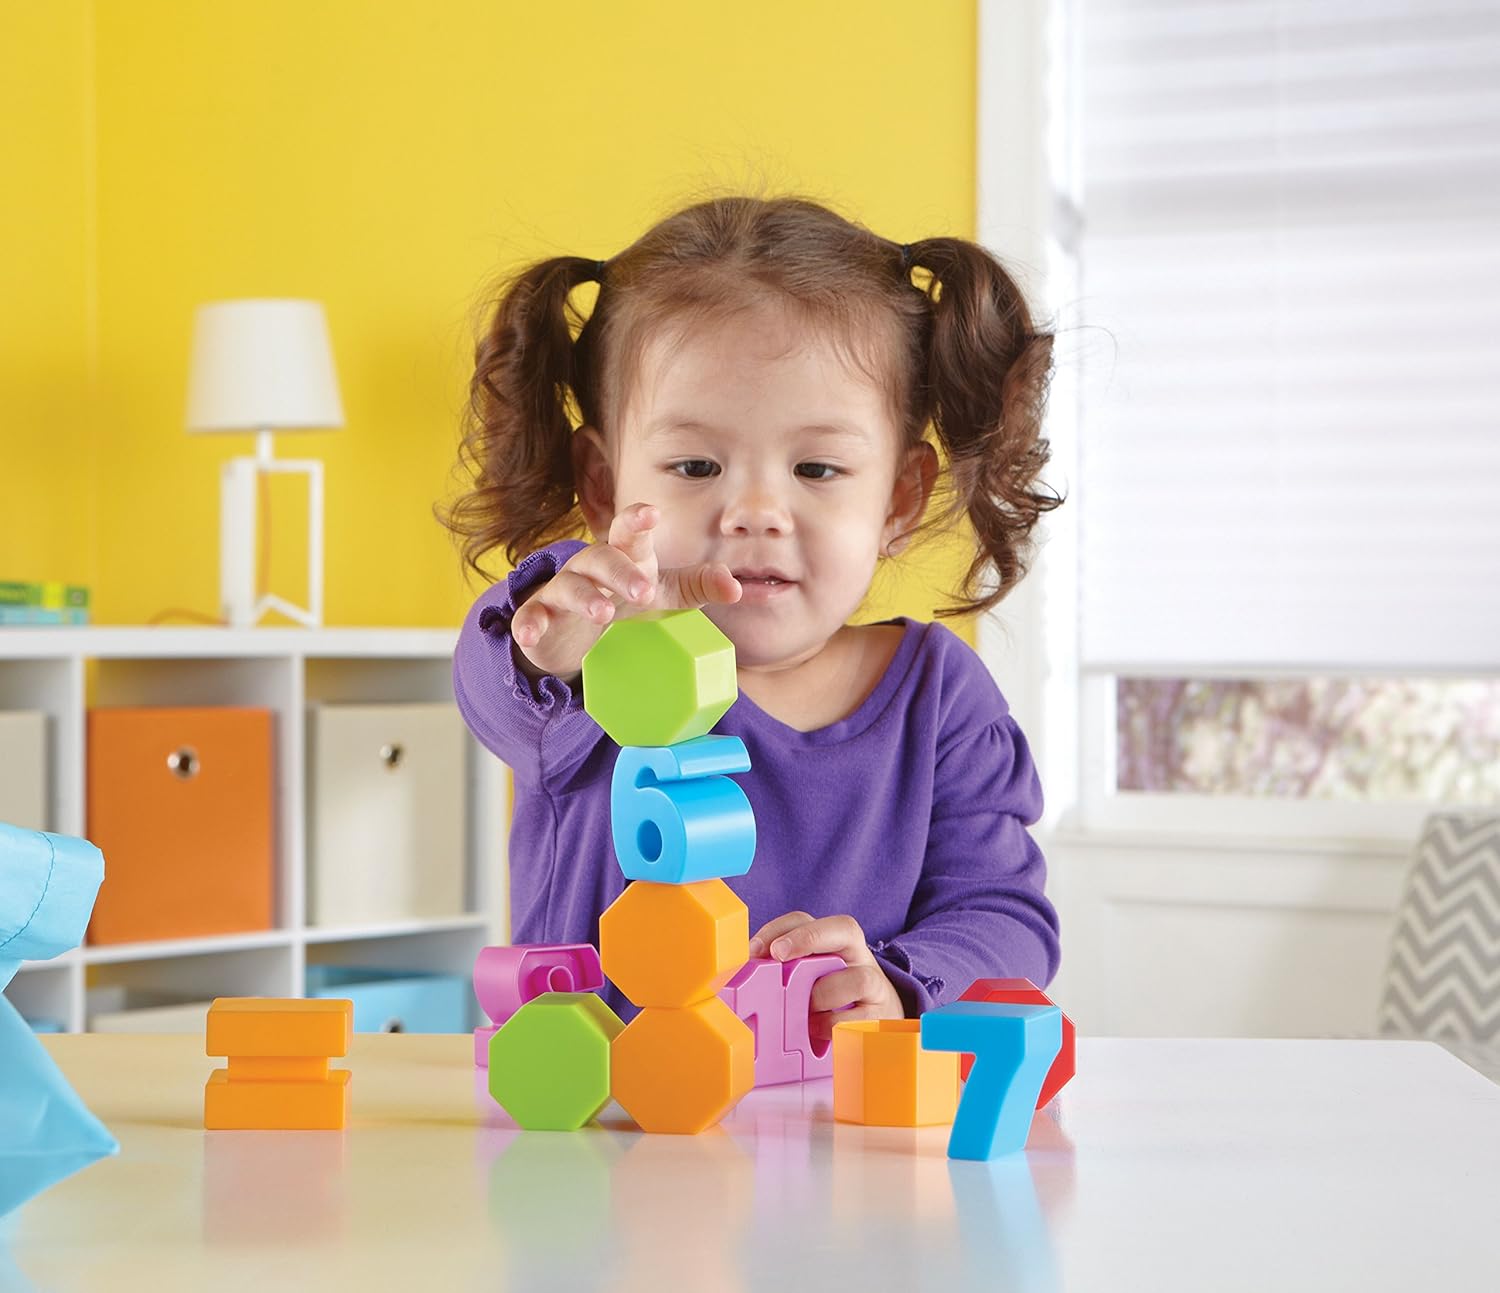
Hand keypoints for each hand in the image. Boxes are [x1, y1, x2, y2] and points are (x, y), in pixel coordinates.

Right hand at [511, 502, 741, 679]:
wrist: (574, 628)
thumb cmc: (623, 598)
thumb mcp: (662, 593)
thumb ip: (697, 586)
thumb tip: (738, 589)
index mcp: (622, 555)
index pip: (630, 532)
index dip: (638, 520)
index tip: (651, 514)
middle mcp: (590, 566)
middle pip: (601, 559)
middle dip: (621, 572)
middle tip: (643, 592)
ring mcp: (561, 590)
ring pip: (568, 586)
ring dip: (584, 597)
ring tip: (603, 613)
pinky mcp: (539, 616)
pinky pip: (530, 616)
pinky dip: (529, 624)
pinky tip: (529, 634)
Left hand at [749, 911, 905, 1042]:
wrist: (877, 1018)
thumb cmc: (832, 995)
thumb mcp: (809, 977)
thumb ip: (783, 970)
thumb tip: (742, 975)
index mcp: (833, 941)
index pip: (807, 920)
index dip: (781, 929)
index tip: (756, 949)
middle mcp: (858, 955)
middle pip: (845, 929)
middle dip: (809, 937)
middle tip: (778, 955)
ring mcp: (875, 985)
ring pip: (858, 977)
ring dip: (824, 993)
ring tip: (803, 1009)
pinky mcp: (881, 1015)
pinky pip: (862, 1018)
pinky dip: (835, 1024)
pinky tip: (817, 1030)